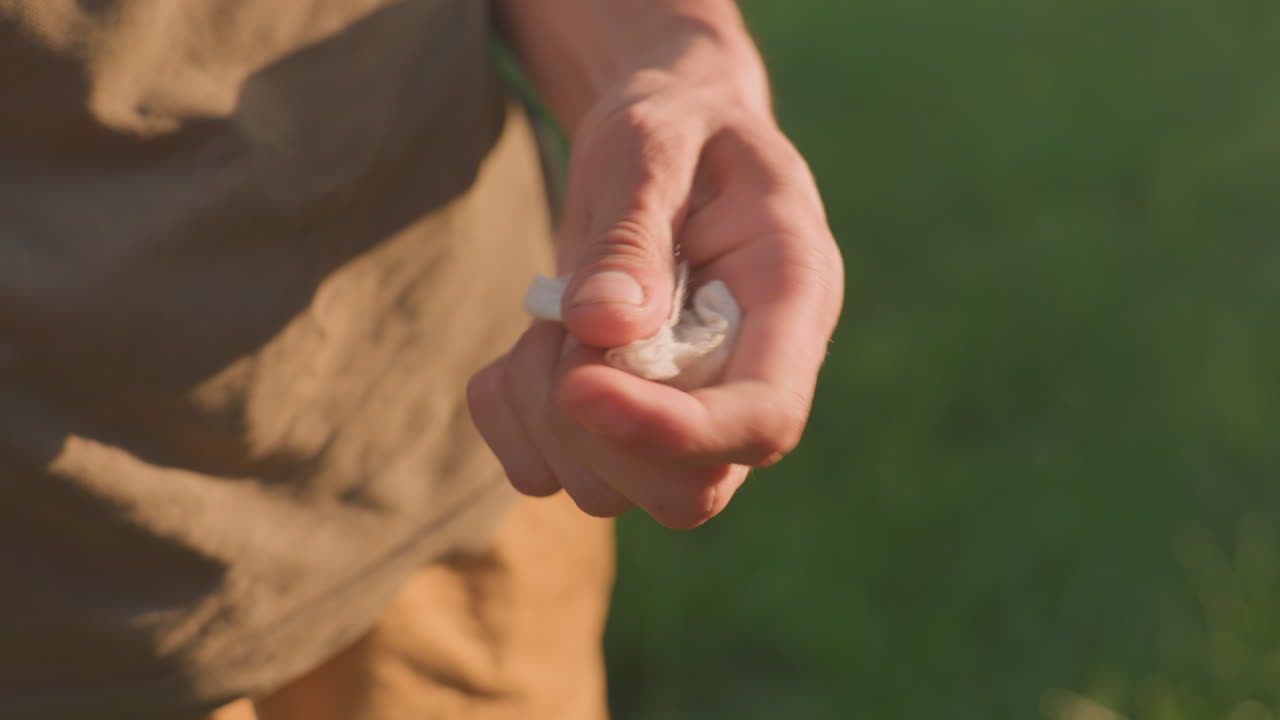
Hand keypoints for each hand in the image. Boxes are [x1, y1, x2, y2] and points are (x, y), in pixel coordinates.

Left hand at [468, 26, 842, 529]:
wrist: (667, 141)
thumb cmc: (674, 128)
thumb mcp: (653, 144)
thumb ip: (634, 229)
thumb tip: (604, 328)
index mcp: (791, 304)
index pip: (763, 421)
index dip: (673, 430)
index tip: (580, 382)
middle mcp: (748, 379)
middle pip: (688, 492)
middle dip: (596, 425)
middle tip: (567, 320)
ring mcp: (687, 415)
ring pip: (609, 492)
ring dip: (545, 409)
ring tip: (555, 313)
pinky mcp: (621, 428)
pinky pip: (542, 472)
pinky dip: (507, 414)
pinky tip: (530, 340)